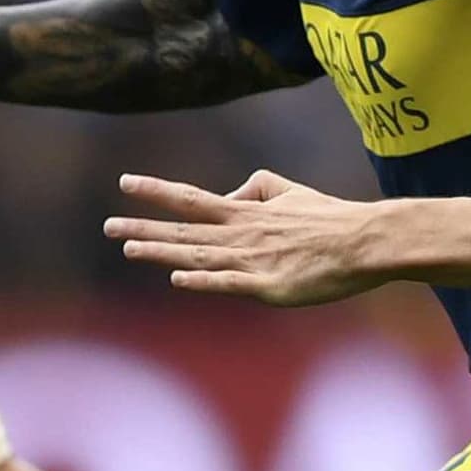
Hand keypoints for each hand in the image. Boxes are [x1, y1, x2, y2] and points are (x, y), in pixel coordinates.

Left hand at [105, 170, 388, 305]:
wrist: (364, 242)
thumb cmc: (329, 218)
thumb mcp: (288, 191)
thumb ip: (255, 188)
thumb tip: (229, 196)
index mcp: (246, 212)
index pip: (191, 198)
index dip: (156, 190)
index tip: (123, 183)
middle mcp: (242, 234)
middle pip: (184, 229)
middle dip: (144, 226)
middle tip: (107, 226)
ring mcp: (253, 261)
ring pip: (197, 255)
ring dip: (161, 251)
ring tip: (128, 248)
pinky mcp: (269, 286)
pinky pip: (230, 283)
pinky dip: (203, 280)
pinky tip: (177, 277)